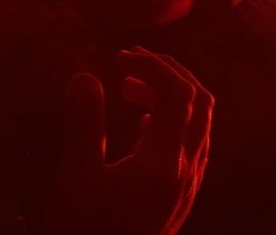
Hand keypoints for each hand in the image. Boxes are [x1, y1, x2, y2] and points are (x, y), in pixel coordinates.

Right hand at [47, 48, 212, 234]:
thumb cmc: (83, 232)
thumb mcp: (75, 179)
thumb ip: (84, 126)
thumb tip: (85, 77)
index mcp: (167, 162)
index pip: (179, 93)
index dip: (154, 66)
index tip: (120, 58)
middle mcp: (189, 170)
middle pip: (200, 101)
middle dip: (168, 73)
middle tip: (130, 62)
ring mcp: (190, 184)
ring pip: (200, 122)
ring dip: (172, 95)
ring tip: (130, 88)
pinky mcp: (183, 196)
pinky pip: (194, 143)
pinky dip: (176, 120)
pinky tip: (146, 124)